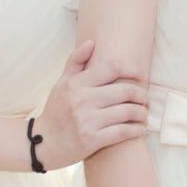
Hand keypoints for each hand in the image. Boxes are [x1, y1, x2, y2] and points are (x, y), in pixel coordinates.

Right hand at [32, 40, 148, 168]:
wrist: (41, 143)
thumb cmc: (56, 111)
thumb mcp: (61, 84)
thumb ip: (76, 62)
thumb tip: (91, 42)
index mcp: (77, 84)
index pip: (113, 68)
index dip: (134, 70)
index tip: (143, 77)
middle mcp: (82, 100)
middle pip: (126, 90)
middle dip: (142, 95)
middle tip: (144, 99)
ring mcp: (87, 120)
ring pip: (128, 111)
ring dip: (142, 113)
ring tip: (143, 114)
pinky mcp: (92, 139)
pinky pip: (123, 132)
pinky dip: (136, 130)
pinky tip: (139, 129)